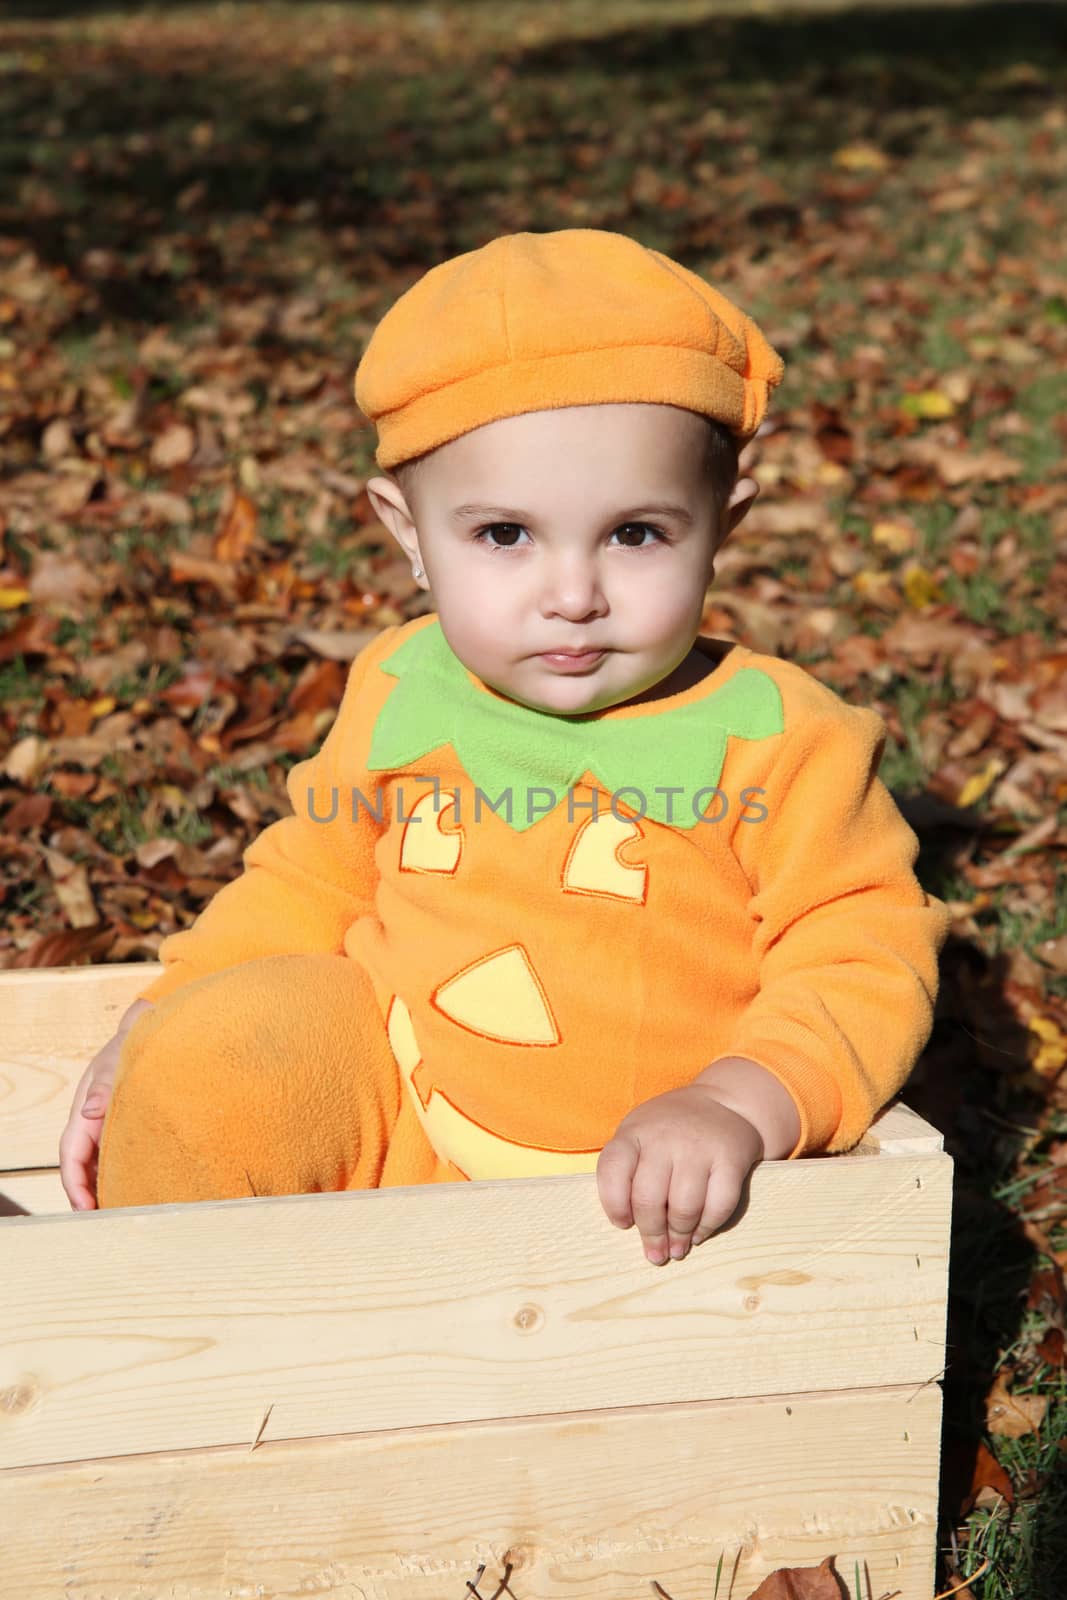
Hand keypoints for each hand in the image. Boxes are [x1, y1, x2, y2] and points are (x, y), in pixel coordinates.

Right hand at [59, 998, 153, 1210]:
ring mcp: (106, 1128)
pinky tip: (135, 1190)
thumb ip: (104, 1086)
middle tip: (105, 1222)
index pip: (71, 1155)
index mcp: (83, 1112)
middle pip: (82, 1168)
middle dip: (87, 1197)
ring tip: (121, 1214)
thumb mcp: (117, 1061)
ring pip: (98, 1166)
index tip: (85, 1209)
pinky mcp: (122, 1129)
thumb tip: (91, 1111)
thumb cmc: (130, 1046)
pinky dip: (119, 1176)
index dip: (75, 1184)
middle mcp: (91, 1124)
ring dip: (103, 1190)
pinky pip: (115, 1158)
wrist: (149, 1034)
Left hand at [597, 1057, 801, 1265]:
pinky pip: (719, 1205)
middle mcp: (664, 1137)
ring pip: (683, 1207)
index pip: (612, 1171)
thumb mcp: (638, 1135)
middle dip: (651, 1234)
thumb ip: (626, 1172)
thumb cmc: (669, 1129)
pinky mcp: (731, 1158)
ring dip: (679, 1235)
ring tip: (677, 1249)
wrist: (722, 1101)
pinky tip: (698, 1234)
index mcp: (634, 1132)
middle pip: (648, 1198)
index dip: (614, 1206)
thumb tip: (630, 1227)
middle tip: (655, 1253)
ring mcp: (699, 1146)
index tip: (624, 1224)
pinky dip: (707, 1227)